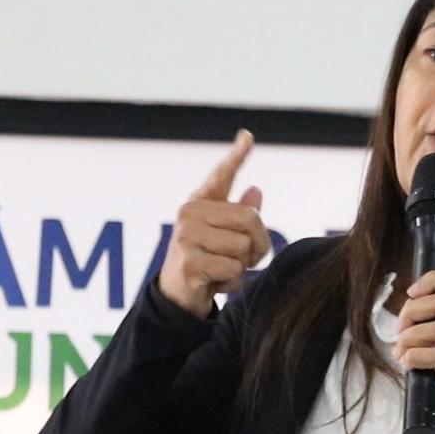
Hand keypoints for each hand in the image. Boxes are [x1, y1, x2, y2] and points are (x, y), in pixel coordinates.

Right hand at [157, 130, 269, 318]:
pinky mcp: (189, 262)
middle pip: (251, 219)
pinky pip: (234, 269)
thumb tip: (256, 190)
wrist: (176, 297)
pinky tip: (214, 283)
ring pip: (244, 247)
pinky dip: (232, 283)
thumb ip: (239, 215)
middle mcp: (190, 214)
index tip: (248, 136)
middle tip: (245, 259)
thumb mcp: (222, 237)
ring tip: (222, 271)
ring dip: (242, 267)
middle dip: (258, 245)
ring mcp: (186, 237)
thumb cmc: (203, 262)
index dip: (236, 156)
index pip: (221, 176)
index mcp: (200, 204)